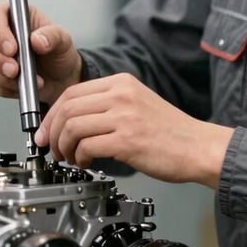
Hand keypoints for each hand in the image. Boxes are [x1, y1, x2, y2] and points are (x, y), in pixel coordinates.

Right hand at [0, 2, 81, 104]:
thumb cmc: (58, 52)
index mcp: (11, 15)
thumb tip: (36, 40)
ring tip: (24, 80)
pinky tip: (19, 87)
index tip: (12, 49)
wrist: (60, 78)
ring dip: (0, 77)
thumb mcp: (63, 40)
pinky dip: (3, 89)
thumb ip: (52, 36)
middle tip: (15, 70)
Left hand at [34, 72, 233, 188]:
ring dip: (64, 148)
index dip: (52, 114)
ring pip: (73, 127)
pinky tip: (86, 164)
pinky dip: (79, 158)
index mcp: (121, 83)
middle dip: (52, 132)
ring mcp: (124, 116)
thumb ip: (108, 105)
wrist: (199, 147)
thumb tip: (72, 120)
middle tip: (52, 149)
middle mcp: (121, 95)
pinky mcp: (127, 140)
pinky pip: (87, 146)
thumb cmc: (170, 132)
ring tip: (70, 159)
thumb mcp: (137, 103)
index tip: (47, 131)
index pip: (72, 92)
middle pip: (67, 108)